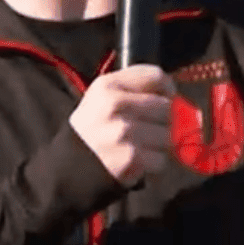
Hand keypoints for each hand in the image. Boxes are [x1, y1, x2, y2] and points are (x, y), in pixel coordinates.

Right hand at [69, 66, 175, 185]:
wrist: (67, 168)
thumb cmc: (93, 131)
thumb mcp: (101, 100)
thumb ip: (134, 91)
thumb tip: (176, 97)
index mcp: (108, 86)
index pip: (155, 76)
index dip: (167, 88)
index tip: (167, 98)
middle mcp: (115, 105)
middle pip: (165, 106)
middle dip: (161, 121)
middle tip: (146, 129)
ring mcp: (124, 131)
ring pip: (167, 134)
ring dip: (158, 145)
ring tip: (139, 147)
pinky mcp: (131, 157)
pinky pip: (161, 158)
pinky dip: (153, 164)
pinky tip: (137, 162)